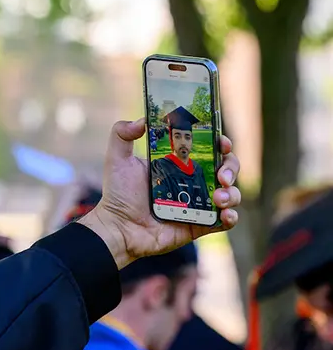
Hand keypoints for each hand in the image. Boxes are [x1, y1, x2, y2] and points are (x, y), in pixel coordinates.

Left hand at [79, 119, 240, 268]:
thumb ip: (122, 134)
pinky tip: (224, 214)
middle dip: (230, 168)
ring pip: (230, 194)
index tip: (221, 143)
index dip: (220, 143)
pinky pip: (224, 221)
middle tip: (221, 176)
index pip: (208, 148)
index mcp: (178, 164)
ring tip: (218, 198)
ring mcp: (198, 204)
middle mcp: (192, 182)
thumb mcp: (117, 160)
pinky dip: (230, 216)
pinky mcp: (199, 225)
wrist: (118, 229)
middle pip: (226, 168)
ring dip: (232, 194)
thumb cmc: (118, 195)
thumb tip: (142, 120)